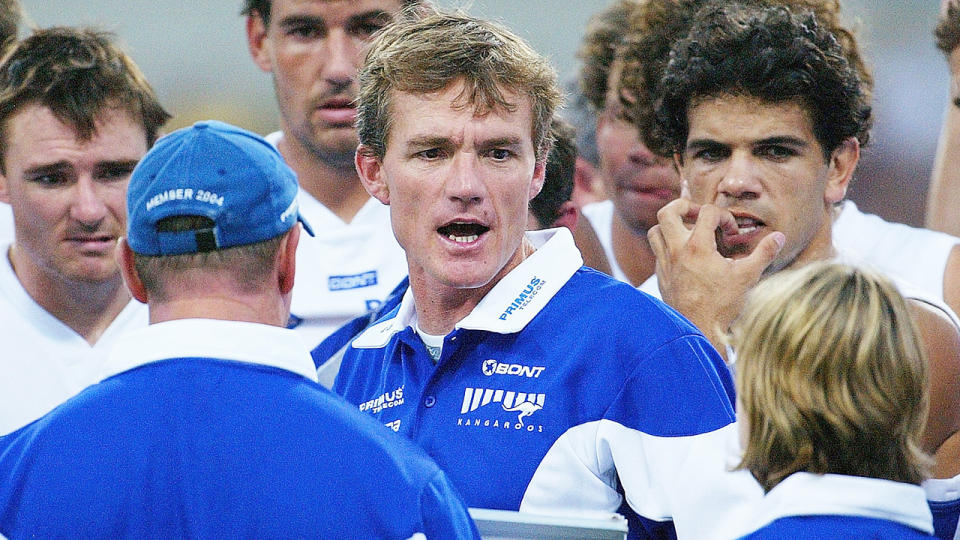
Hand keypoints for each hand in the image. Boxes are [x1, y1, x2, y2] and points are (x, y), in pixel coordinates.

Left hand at [647, 198, 784, 349]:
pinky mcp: (661, 277)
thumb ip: (764, 253)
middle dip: (682, 206)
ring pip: (655, 232)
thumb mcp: (748, 277)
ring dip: (669, 226)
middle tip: (697, 213)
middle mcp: (676, 251)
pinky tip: (684, 255)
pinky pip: (657, 252)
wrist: (698, 331)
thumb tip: (780, 236)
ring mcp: (665, 264)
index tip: (732, 231)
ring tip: (687, 230)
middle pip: (666, 213)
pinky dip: (667, 246)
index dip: (723, 215)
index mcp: (697, 246)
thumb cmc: (722, 305)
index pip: (706, 212)